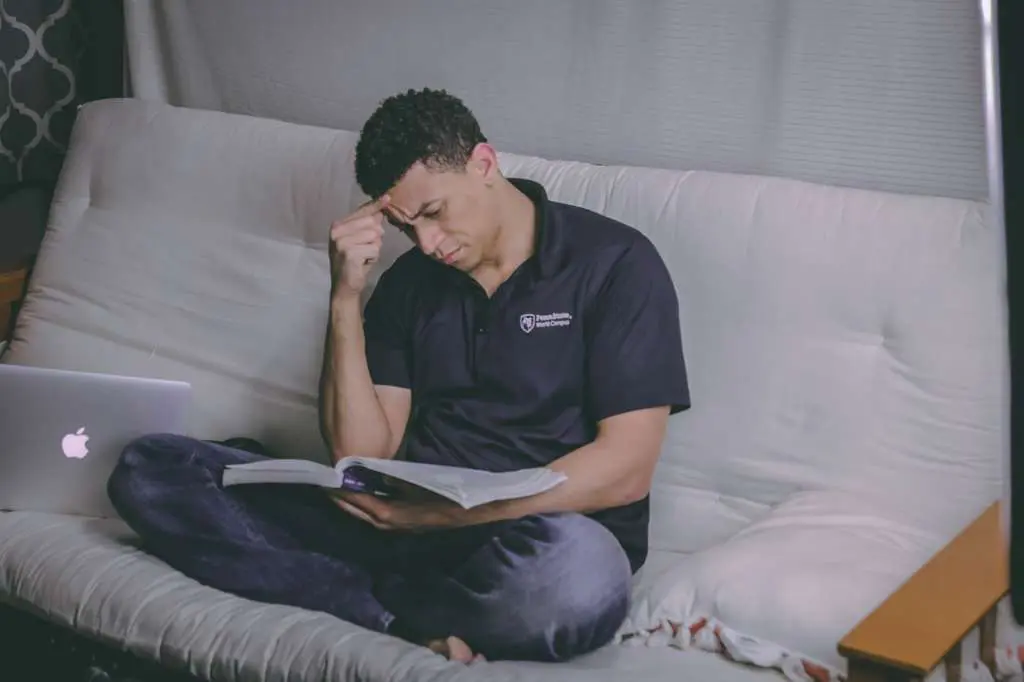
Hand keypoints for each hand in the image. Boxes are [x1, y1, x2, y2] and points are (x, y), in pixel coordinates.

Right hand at [328, 195, 389, 299]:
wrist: (344, 286)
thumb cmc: (354, 262)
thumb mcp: (359, 240)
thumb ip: (367, 224)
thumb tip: (382, 206)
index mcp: (338, 225)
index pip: (361, 211)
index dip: (376, 206)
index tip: (387, 197)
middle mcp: (337, 231)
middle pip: (372, 223)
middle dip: (375, 237)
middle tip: (365, 250)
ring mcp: (342, 242)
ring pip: (375, 237)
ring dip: (374, 249)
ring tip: (363, 257)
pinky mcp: (349, 253)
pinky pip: (374, 249)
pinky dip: (373, 258)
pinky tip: (363, 263)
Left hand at [329, 489, 470, 531]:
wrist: (461, 512)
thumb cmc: (439, 495)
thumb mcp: (413, 482)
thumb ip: (391, 478)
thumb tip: (375, 473)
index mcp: (386, 513)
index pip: (356, 500)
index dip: (340, 490)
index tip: (327, 479)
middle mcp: (384, 523)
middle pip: (355, 511)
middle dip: (340, 499)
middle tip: (327, 485)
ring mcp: (393, 527)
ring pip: (364, 515)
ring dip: (351, 504)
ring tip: (340, 490)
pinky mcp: (400, 525)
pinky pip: (374, 516)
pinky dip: (365, 507)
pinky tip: (364, 497)